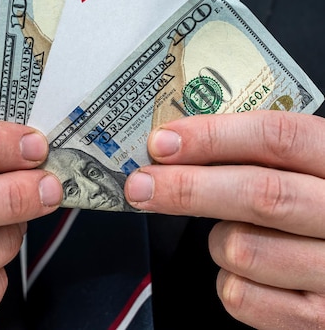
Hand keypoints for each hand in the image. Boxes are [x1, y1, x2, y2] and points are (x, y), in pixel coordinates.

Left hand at [125, 111, 324, 328]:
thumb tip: (177, 148)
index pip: (279, 138)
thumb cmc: (318, 211)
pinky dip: (229, 281)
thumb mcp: (308, 171)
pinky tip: (252, 273)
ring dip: (219, 241)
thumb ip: (261, 157)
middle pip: (259, 194)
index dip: (213, 136)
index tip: (164, 142)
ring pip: (241, 248)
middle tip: (141, 184)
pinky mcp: (317, 318)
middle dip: (187, 186)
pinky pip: (240, 295)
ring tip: (239, 235)